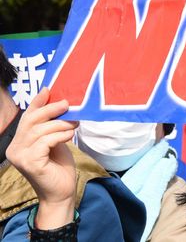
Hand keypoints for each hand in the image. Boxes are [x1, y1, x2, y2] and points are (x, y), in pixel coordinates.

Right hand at [6, 88, 77, 228]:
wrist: (62, 192)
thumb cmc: (59, 168)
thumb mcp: (55, 142)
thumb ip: (52, 128)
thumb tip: (61, 106)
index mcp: (19, 142)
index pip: (27, 118)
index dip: (37, 103)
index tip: (48, 89)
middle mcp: (14, 148)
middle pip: (31, 121)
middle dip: (50, 109)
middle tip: (67, 104)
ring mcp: (20, 156)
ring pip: (40, 130)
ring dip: (60, 124)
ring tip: (74, 123)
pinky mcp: (29, 162)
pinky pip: (45, 141)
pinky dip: (60, 135)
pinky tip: (70, 135)